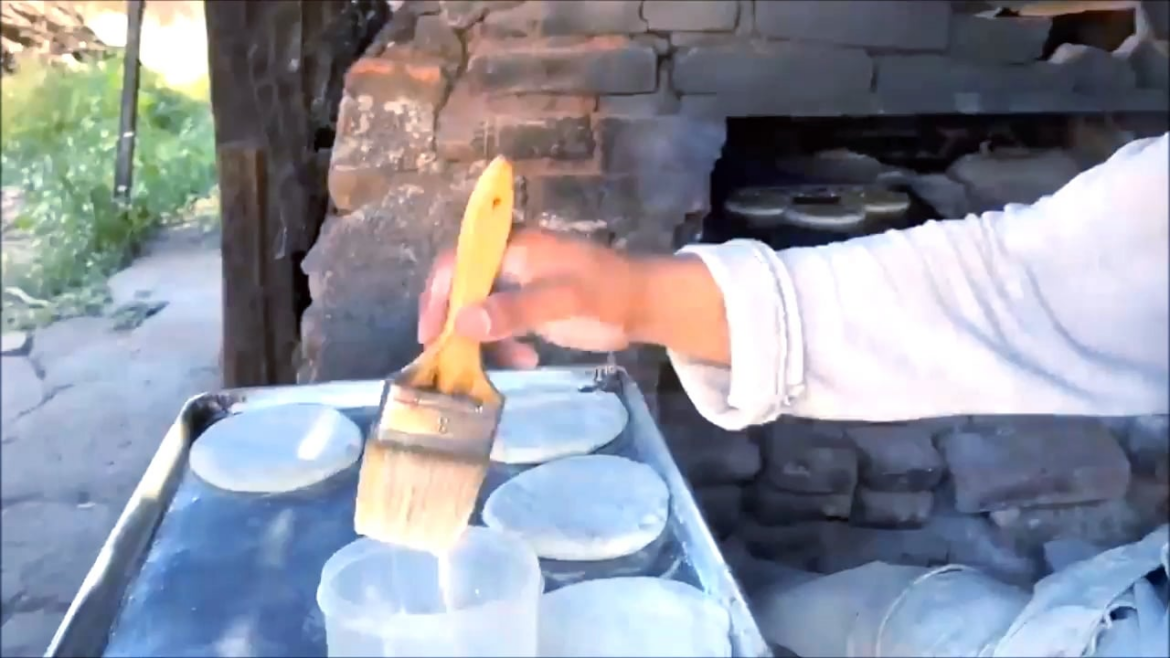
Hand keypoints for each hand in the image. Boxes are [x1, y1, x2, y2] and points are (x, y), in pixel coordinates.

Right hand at [417, 229, 643, 368]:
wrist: (644, 303)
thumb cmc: (606, 293)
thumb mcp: (562, 300)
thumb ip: (515, 309)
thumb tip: (463, 321)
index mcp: (512, 246)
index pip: (457, 263)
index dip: (438, 296)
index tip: (430, 334)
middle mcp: (508, 260)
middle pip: (463, 288)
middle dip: (455, 323)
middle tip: (448, 357)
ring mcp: (519, 284)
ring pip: (480, 310)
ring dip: (483, 340)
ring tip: (496, 366)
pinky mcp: (530, 305)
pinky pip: (500, 323)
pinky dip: (504, 344)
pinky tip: (525, 361)